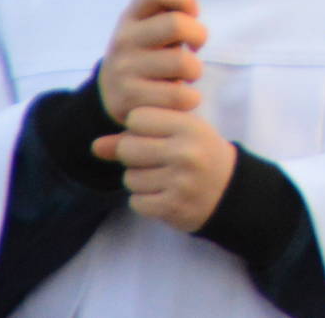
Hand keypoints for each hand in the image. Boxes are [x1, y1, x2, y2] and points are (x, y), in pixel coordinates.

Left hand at [93, 105, 236, 232]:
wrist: (229, 190)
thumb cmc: (199, 153)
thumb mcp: (178, 133)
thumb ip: (136, 134)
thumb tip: (95, 146)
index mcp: (190, 127)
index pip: (137, 117)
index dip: (140, 127)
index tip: (157, 135)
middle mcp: (186, 152)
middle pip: (127, 148)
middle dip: (134, 155)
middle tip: (155, 159)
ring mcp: (180, 181)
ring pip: (129, 178)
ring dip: (139, 180)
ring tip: (162, 178)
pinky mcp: (173, 207)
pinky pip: (136, 202)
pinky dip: (145, 201)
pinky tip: (163, 195)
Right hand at [98, 0, 204, 124]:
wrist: (110, 97)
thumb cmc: (146, 53)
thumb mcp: (149, 25)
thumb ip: (168, 5)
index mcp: (132, 16)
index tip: (191, 14)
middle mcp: (124, 39)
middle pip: (177, 24)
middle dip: (198, 36)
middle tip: (195, 48)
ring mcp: (124, 70)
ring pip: (184, 64)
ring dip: (195, 72)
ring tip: (185, 77)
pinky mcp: (129, 99)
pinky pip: (179, 95)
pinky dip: (189, 99)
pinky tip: (179, 97)